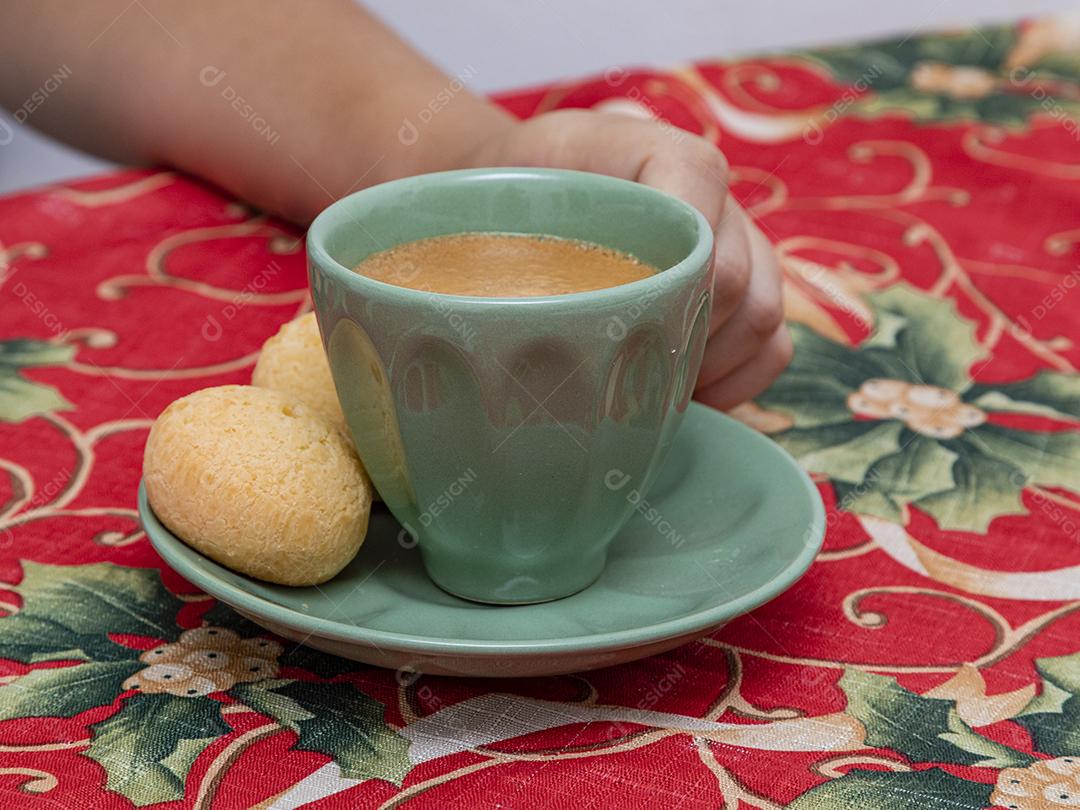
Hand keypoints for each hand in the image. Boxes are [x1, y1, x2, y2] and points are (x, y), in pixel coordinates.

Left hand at [466, 109, 791, 409]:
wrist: (517, 199)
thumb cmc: (506, 200)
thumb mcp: (497, 196)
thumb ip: (522, 232)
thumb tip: (534, 319)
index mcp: (655, 151)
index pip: (698, 192)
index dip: (668, 270)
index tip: (614, 316)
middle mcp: (713, 194)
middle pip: (734, 277)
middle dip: (678, 338)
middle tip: (618, 372)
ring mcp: (738, 242)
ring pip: (762, 316)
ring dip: (707, 366)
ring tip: (647, 387)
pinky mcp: (748, 287)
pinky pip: (774, 344)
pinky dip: (736, 381)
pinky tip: (684, 394)